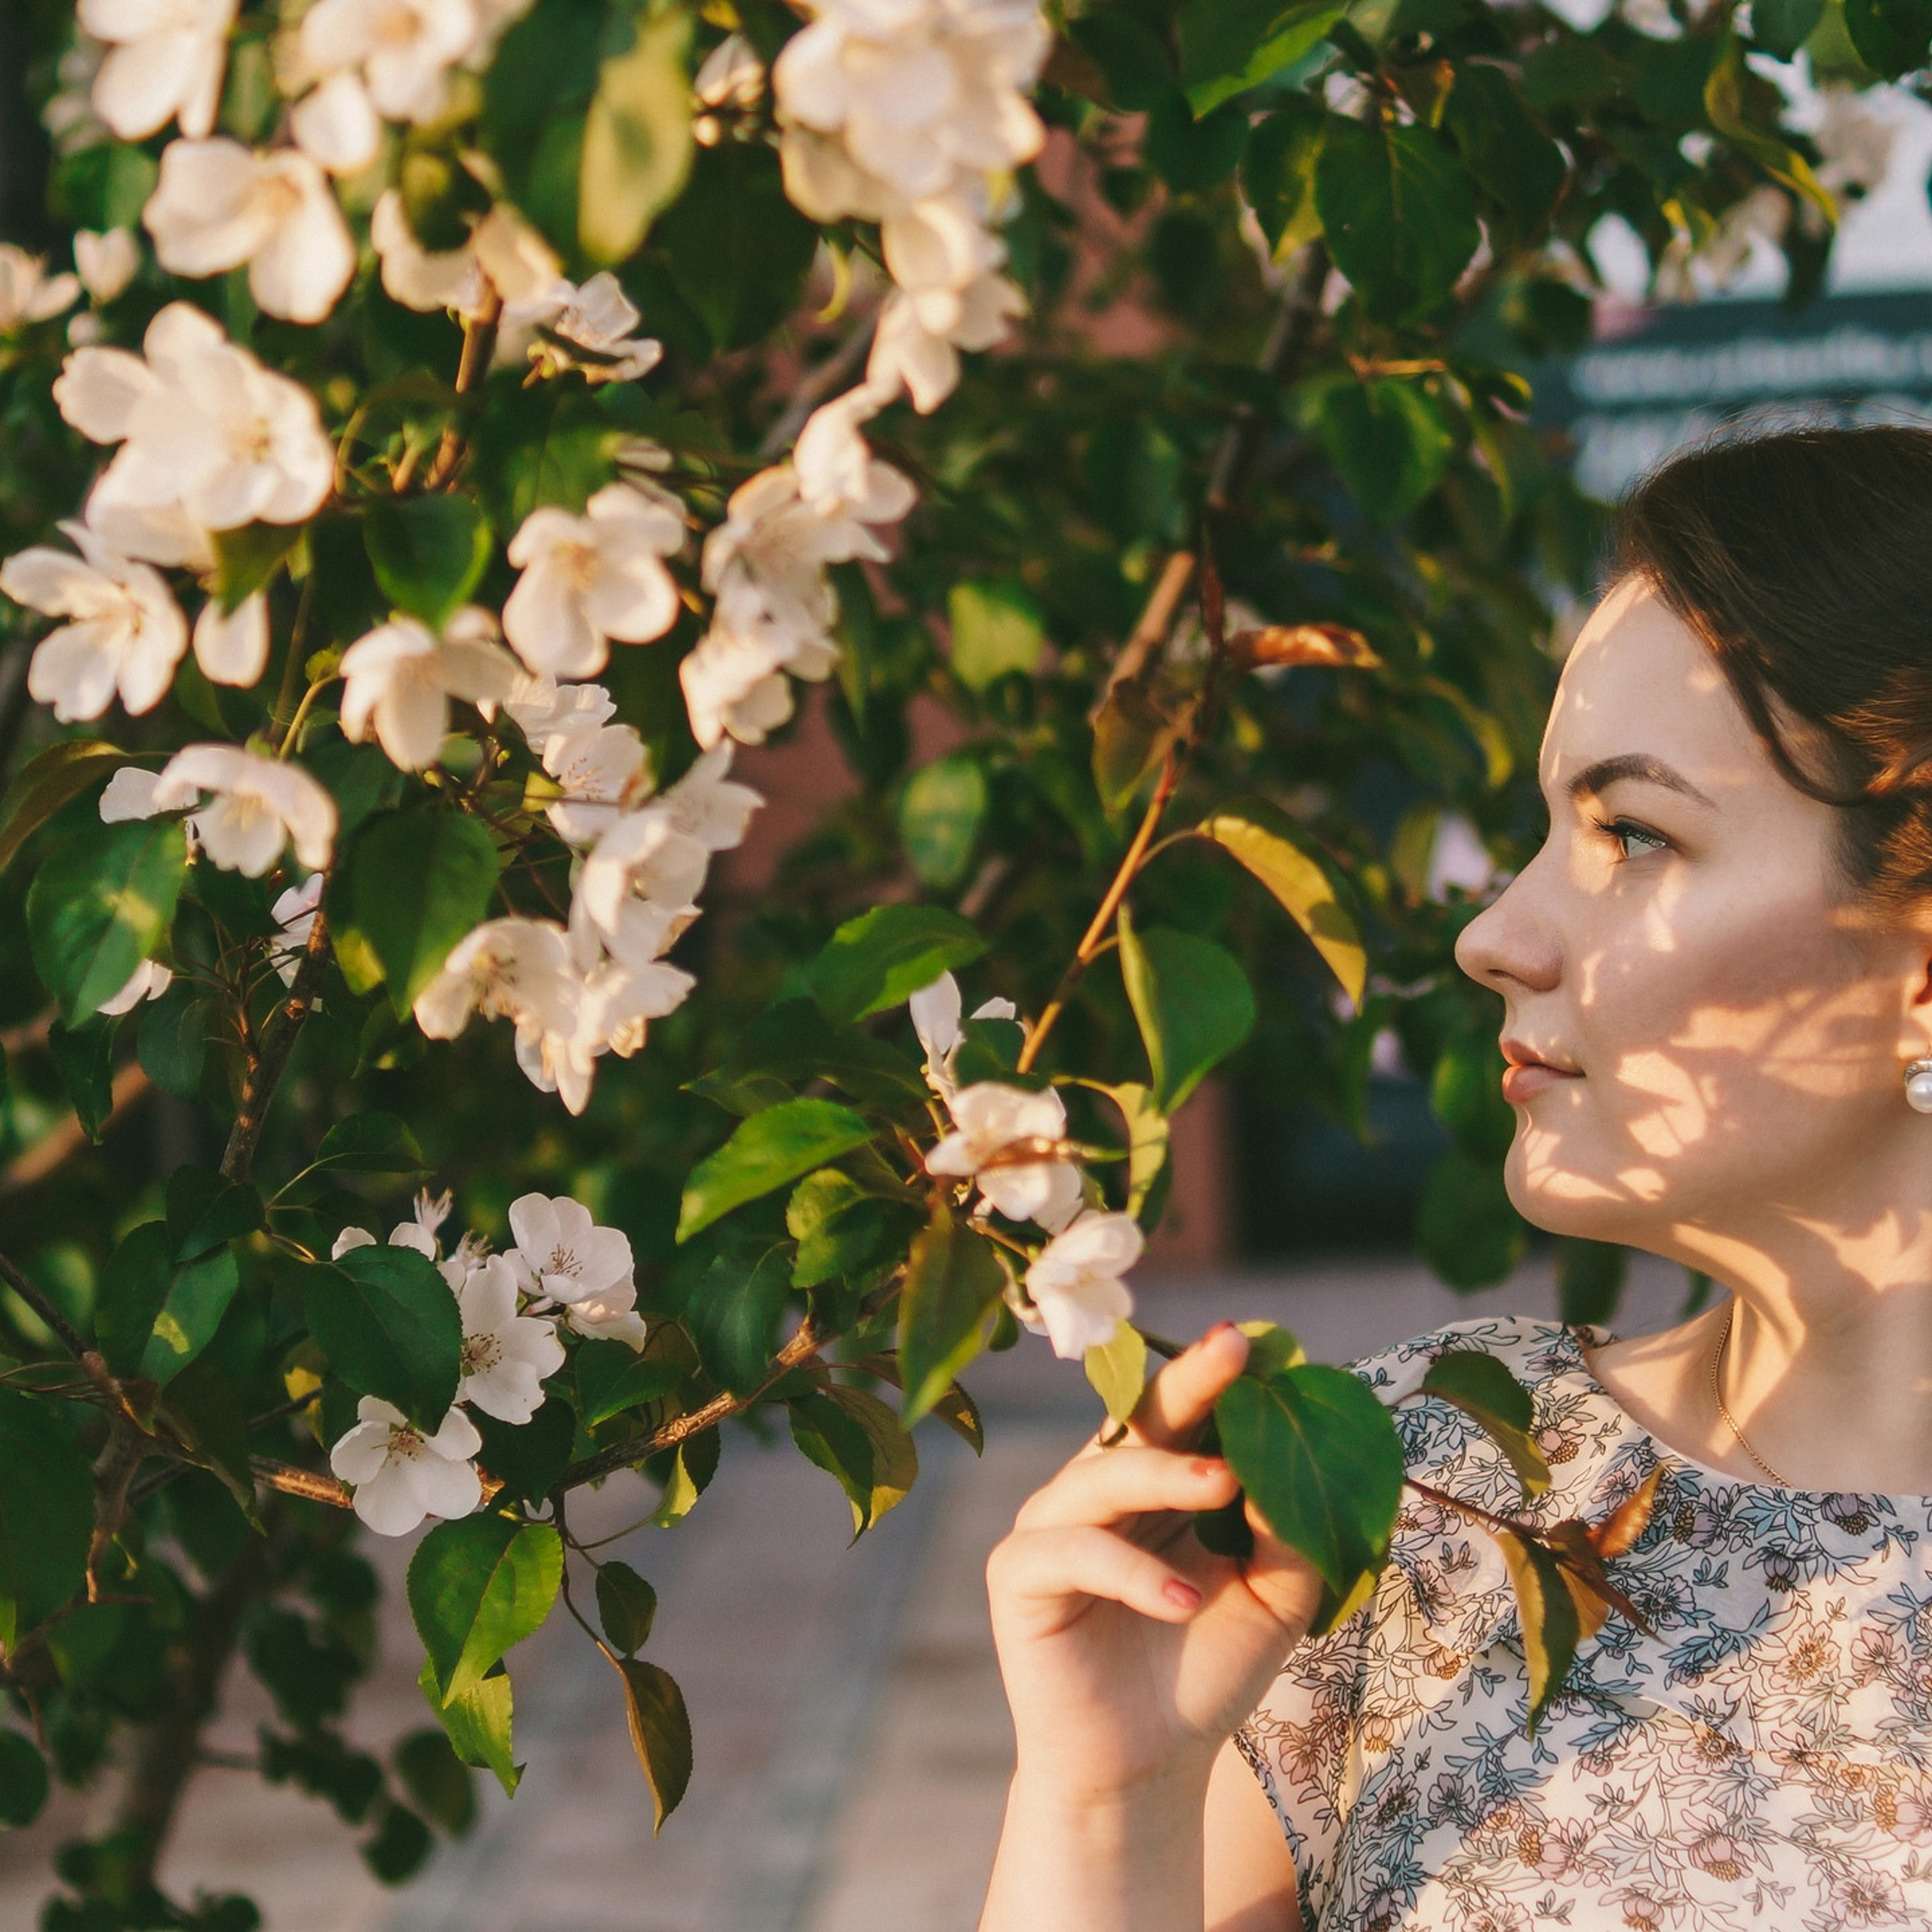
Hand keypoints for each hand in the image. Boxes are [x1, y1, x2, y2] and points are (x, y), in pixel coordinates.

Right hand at [985, 1323, 1322, 1806]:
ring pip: (1101, 1476)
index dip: (1214, 1376)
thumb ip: (1282, 1532)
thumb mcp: (1271, 1598)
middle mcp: (1097, 1490)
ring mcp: (1052, 1525)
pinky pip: (1072, 1552)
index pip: (1184, 1416)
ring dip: (1165, 1473)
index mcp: (1155, 1485)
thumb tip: (1294, 1463)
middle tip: (1232, 1354)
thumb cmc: (1205, 1672)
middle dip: (1187, 1384)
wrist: (1147, 1766)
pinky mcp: (1020, 1574)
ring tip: (1225, 1483)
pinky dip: (1130, 1571)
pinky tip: (1183, 1601)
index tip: (1254, 1339)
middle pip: (1138, 1421)